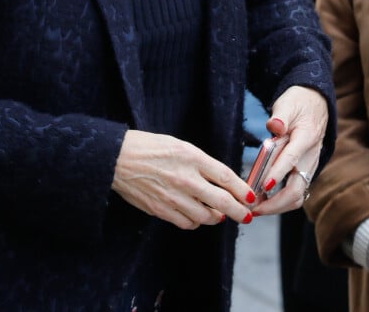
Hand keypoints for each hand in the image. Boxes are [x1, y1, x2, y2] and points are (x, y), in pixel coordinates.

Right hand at [112, 129, 255, 228]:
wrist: (117, 158)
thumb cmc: (149, 147)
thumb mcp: (179, 146)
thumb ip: (201, 163)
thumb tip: (222, 182)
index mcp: (191, 157)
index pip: (226, 177)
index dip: (243, 191)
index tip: (250, 197)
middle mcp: (186, 178)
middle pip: (223, 202)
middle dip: (241, 212)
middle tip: (247, 216)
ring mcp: (174, 197)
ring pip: (207, 217)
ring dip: (216, 217)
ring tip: (218, 213)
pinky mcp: (161, 210)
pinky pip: (188, 223)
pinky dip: (195, 222)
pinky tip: (195, 215)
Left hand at [250, 85, 327, 215]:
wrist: (316, 104)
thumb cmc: (299, 103)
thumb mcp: (288, 104)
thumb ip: (281, 116)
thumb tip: (275, 126)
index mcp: (306, 138)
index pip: (291, 159)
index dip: (278, 173)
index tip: (264, 185)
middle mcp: (310, 157)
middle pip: (297, 188)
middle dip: (275, 202)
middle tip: (253, 207)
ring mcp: (309, 167)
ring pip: (298, 195)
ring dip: (277, 206)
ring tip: (256, 208)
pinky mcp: (305, 172)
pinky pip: (296, 192)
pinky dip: (281, 201)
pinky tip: (264, 202)